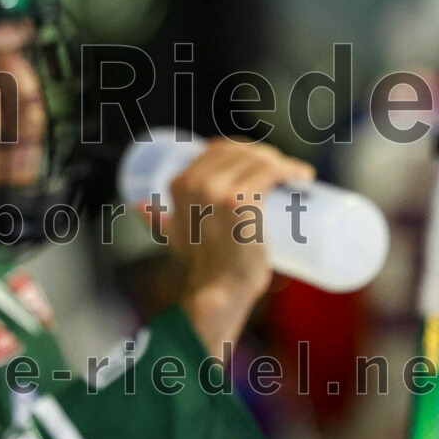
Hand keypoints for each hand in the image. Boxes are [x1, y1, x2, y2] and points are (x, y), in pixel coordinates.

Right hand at [140, 138, 314, 355]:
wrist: (216, 290)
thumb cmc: (199, 261)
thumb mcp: (171, 233)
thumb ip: (155, 219)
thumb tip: (137, 205)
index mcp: (180, 183)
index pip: (219, 149)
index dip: (245, 150)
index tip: (264, 163)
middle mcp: (197, 182)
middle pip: (241, 152)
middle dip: (266, 155)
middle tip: (284, 173)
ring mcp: (219, 192)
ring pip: (258, 161)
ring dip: (283, 161)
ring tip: (296, 175)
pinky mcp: (243, 204)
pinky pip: (270, 173)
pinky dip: (290, 169)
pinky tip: (302, 174)